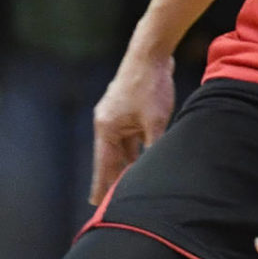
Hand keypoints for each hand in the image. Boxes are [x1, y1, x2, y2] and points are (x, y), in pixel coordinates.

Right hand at [91, 48, 174, 204]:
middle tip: (115, 201)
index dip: (103, 184)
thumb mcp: (156, 121)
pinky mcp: (129, 109)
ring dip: (128, 163)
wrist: (151, 54)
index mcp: (107, 128)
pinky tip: (144, 158)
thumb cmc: (151, 86)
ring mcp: (117, 115)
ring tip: (130, 184)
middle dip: (115, 177)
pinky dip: (137, 148)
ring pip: (123, 146)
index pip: (104, 164)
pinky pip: (131, 135)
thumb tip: (159, 166)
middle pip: (112, 157)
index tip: (98, 204)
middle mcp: (107, 123)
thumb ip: (154, 145)